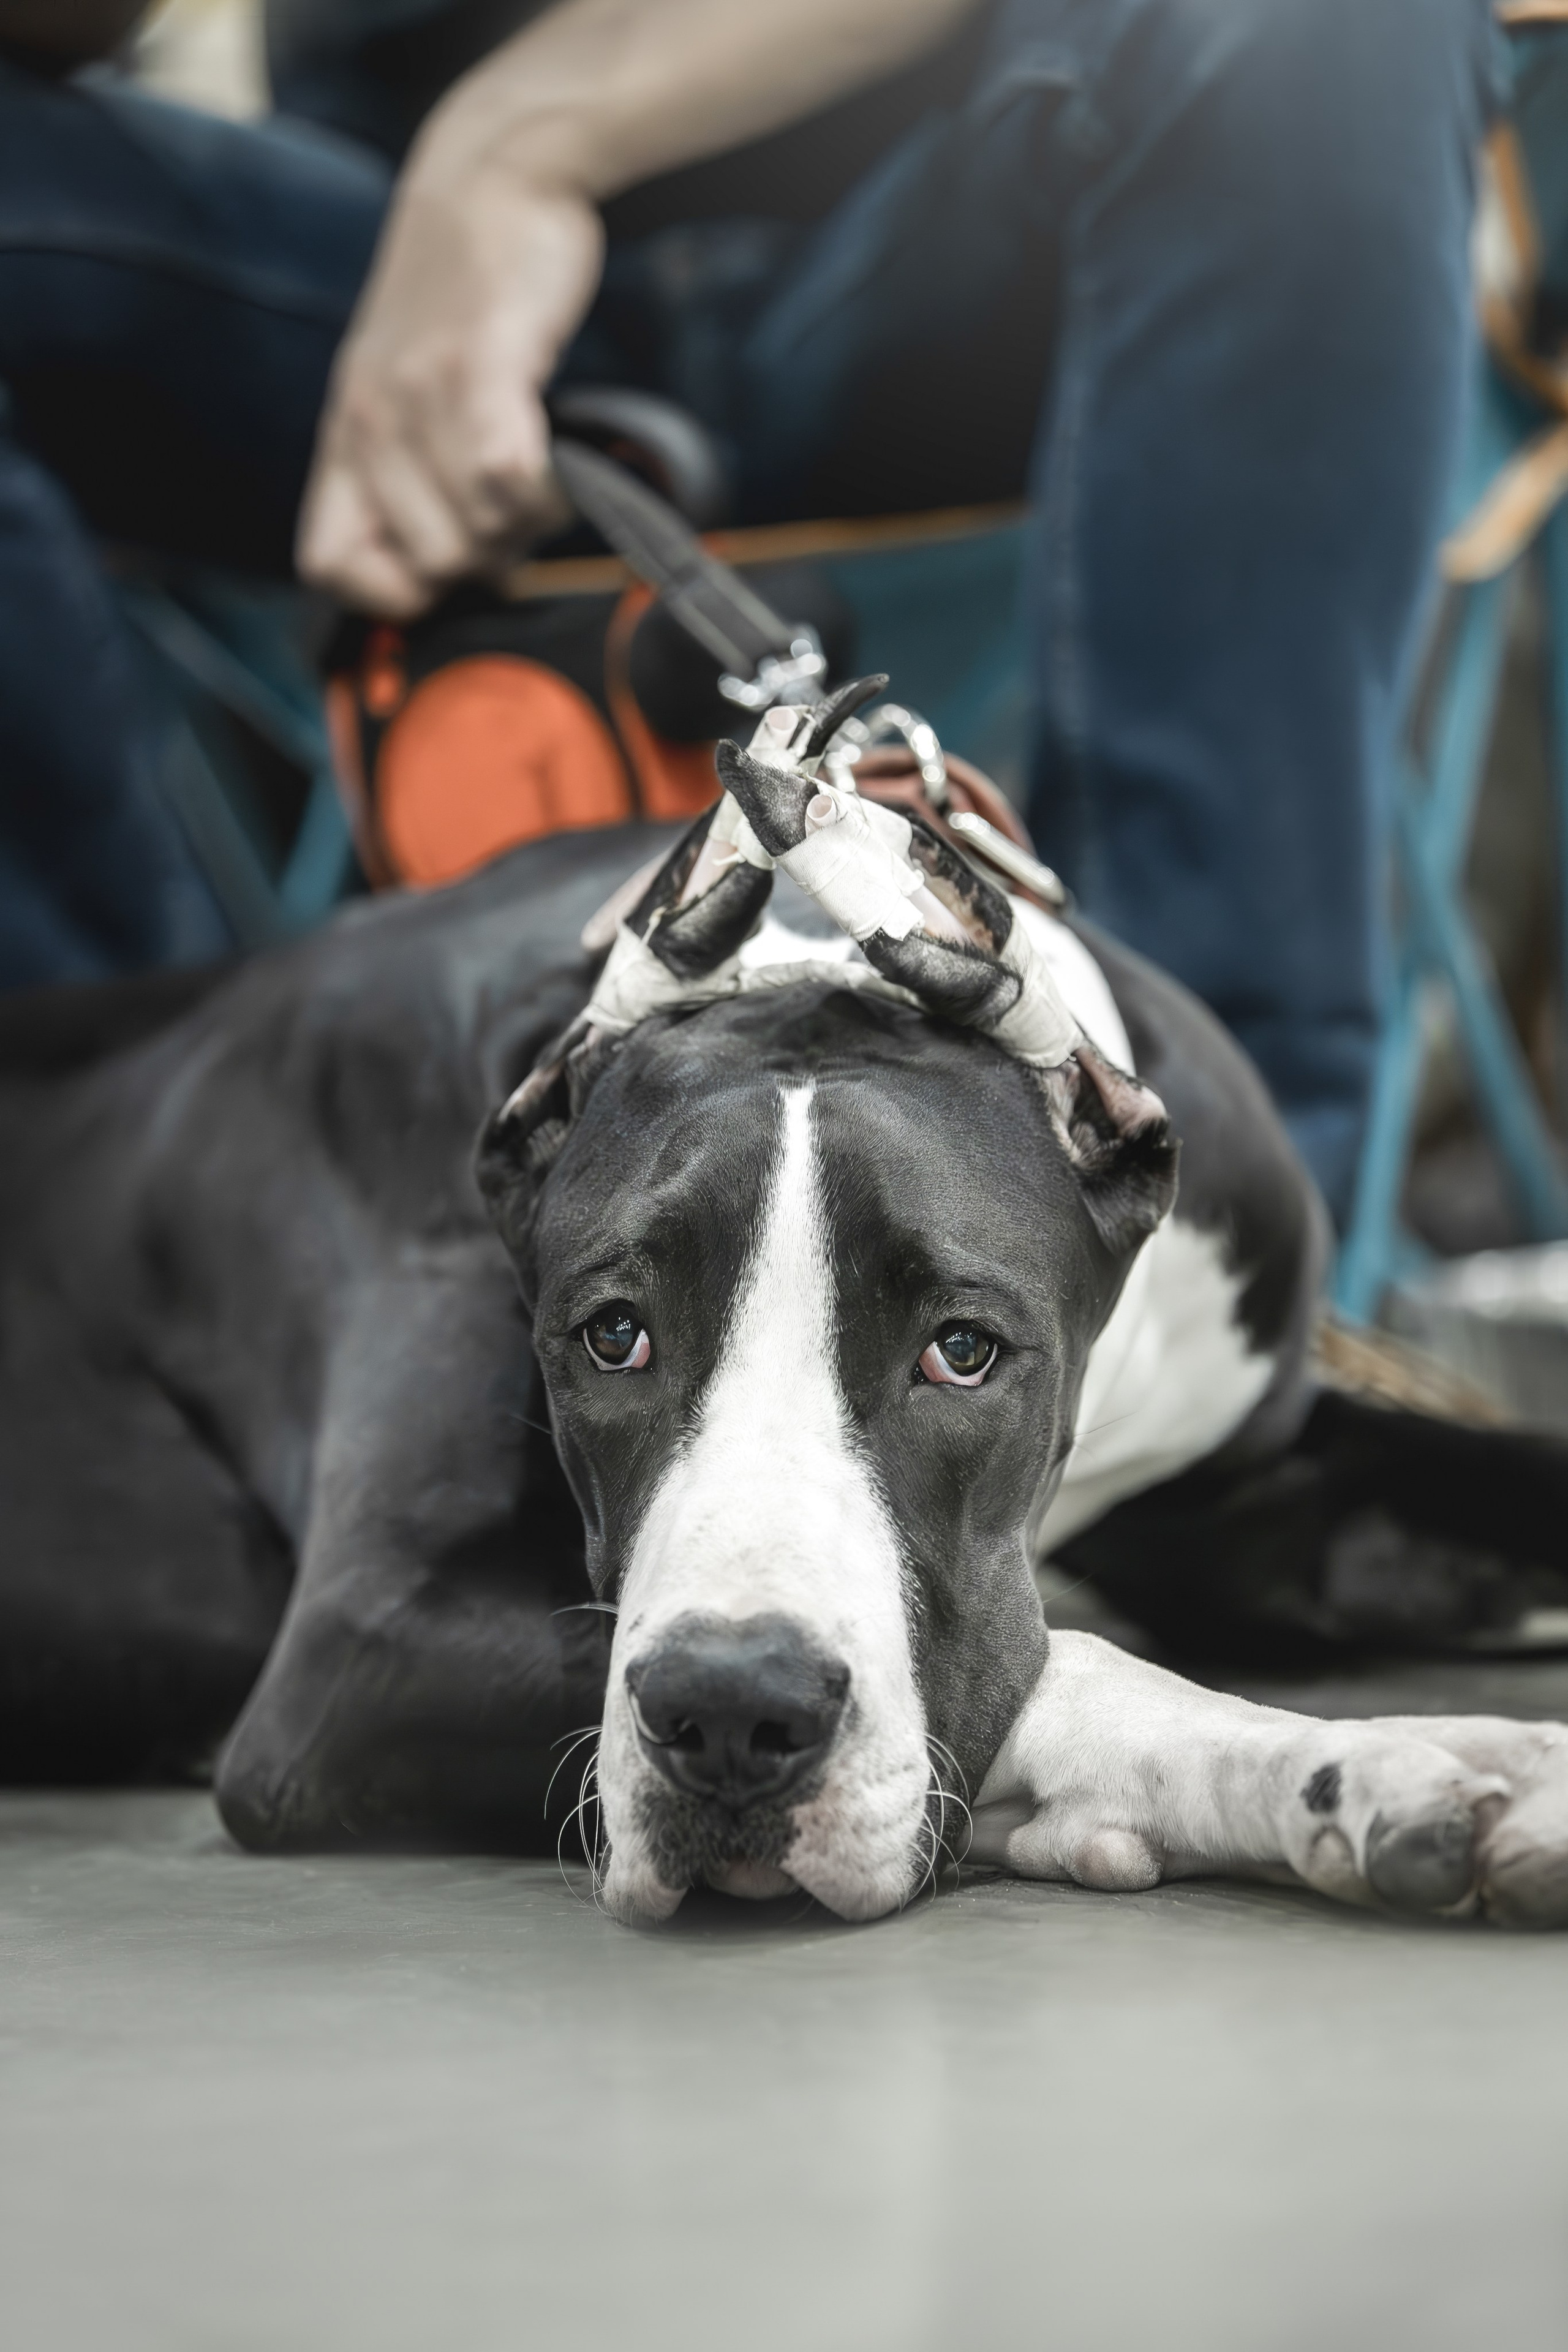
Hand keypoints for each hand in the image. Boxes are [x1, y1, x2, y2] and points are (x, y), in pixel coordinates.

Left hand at [298, 165, 602, 614]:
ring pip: (475, 532)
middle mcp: (371, 420)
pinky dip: (544, 492)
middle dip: (484, 561)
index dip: (384, 592)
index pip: (327, 564)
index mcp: (346, 433)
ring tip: (539, 479)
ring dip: (525, 526)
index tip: (436, 571)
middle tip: (513, 515)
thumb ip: (405, 467)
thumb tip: (454, 568)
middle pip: (427, 565)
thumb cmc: (461, 292)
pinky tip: (558, 463)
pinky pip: (506, 476)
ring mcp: (422, 393)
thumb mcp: (400, 384)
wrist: (491, 171)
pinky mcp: (482, 364)